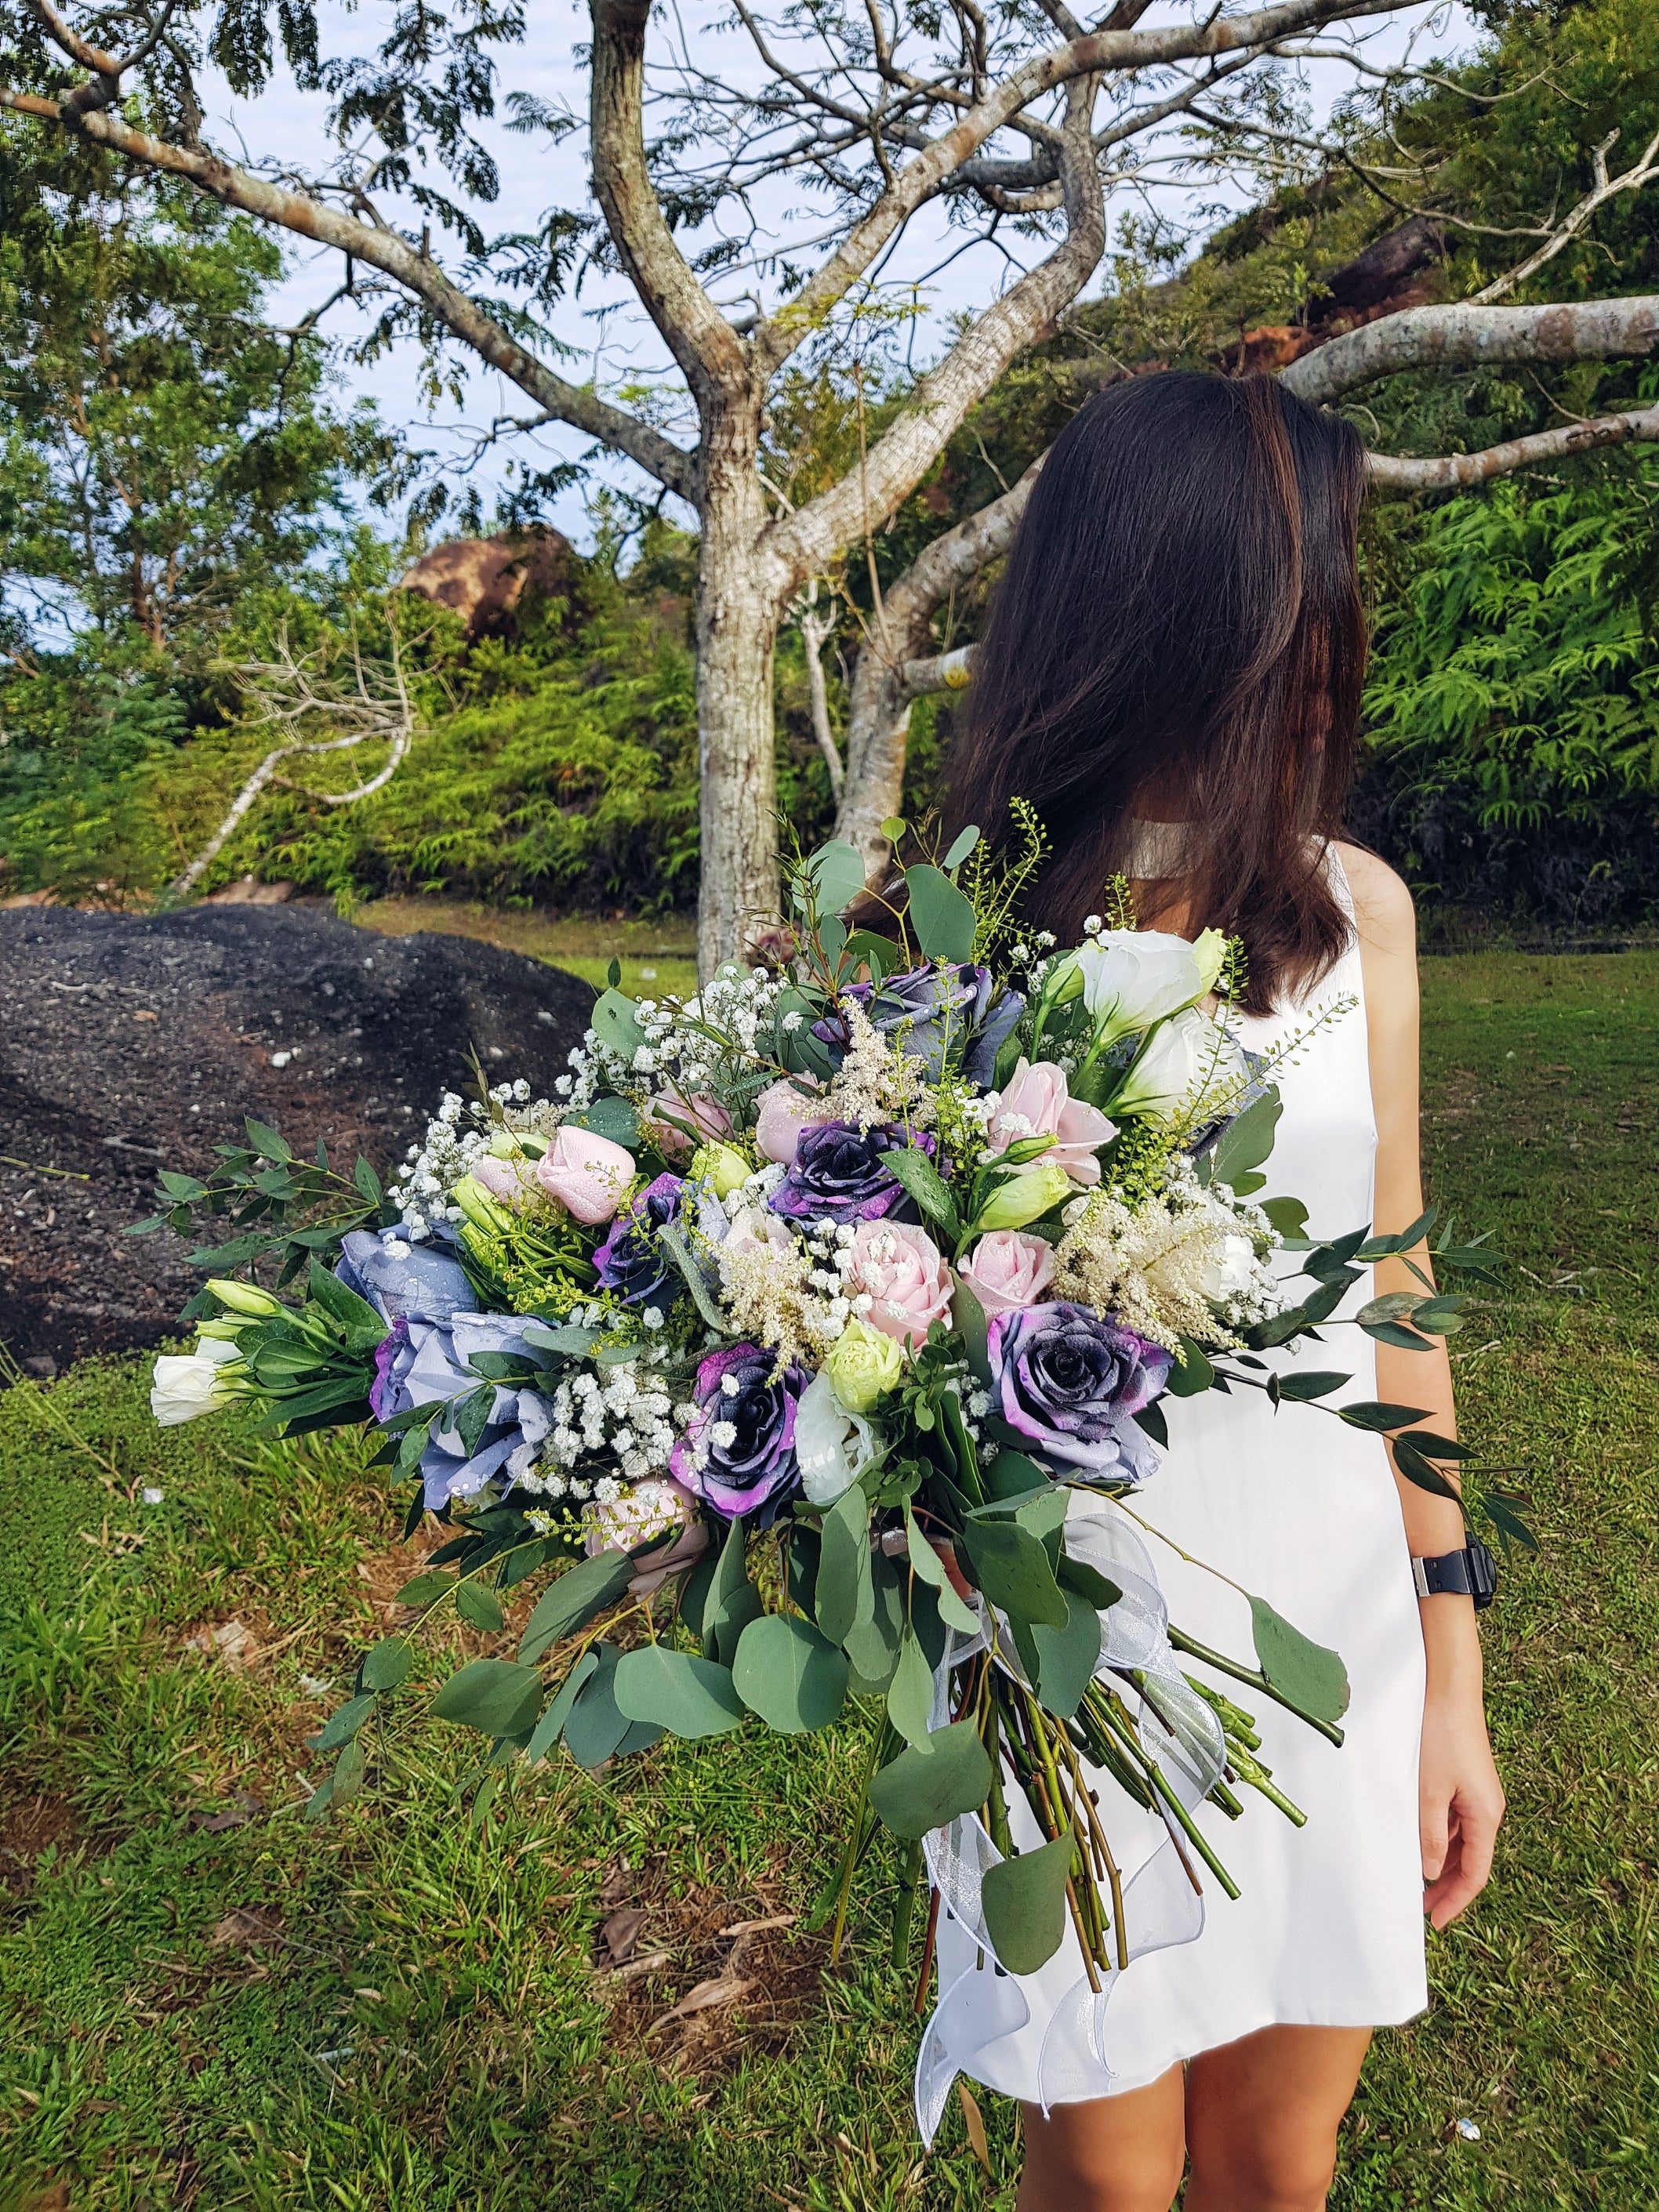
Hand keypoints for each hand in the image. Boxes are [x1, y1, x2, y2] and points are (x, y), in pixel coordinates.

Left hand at [1418, 1606, 1504, 1929]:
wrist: (1449, 1690)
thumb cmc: (1440, 1737)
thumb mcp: (1430, 1790)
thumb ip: (1430, 1834)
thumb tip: (1433, 1873)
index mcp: (1485, 1816)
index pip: (1476, 1874)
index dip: (1457, 1902)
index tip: (1436, 1924)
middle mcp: (1487, 1809)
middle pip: (1471, 1861)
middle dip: (1448, 1889)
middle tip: (1421, 1910)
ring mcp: (1477, 1795)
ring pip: (1462, 1842)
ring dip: (1442, 1864)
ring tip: (1416, 1883)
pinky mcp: (1465, 1781)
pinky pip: (1455, 1821)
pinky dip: (1440, 1838)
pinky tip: (1419, 1844)